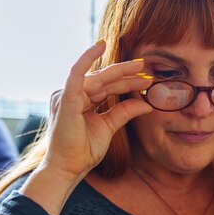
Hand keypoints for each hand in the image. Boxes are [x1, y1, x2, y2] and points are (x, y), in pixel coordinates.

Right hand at [41, 40, 152, 179]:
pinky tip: (100, 46)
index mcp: (81, 101)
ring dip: (119, 71)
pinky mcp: (65, 98)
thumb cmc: (83, 151)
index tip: (147, 81)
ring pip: (97, 77)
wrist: (69, 168)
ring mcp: (68, 95)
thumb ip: (124, 112)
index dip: (127, 83)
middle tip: (147, 68)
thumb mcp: (108, 127)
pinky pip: (76, 73)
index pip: (107, 87)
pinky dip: (87, 59)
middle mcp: (73, 95)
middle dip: (126, 75)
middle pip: (104, 80)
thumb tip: (146, 104)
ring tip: (139, 67)